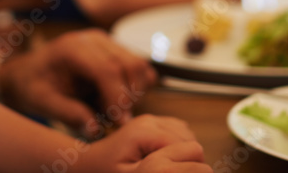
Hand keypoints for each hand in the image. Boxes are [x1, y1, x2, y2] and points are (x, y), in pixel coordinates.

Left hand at [0, 29, 155, 136]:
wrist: (28, 72)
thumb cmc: (33, 86)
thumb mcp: (42, 103)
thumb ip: (68, 114)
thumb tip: (95, 129)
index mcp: (72, 48)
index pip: (107, 70)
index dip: (117, 98)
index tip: (119, 122)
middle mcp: (92, 39)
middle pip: (130, 65)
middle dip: (128, 97)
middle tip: (112, 118)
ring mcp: (106, 41)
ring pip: (139, 66)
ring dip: (133, 92)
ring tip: (108, 106)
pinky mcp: (114, 49)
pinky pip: (138, 67)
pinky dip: (135, 86)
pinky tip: (113, 97)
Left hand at [75, 116, 209, 172]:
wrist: (91, 164)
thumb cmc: (108, 172)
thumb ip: (161, 169)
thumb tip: (196, 164)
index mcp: (146, 132)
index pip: (191, 148)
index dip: (189, 167)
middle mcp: (150, 120)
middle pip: (191, 141)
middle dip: (185, 160)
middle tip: (163, 171)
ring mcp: (151, 119)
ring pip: (188, 136)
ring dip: (182, 153)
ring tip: (162, 165)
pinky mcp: (152, 122)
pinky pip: (180, 133)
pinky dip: (178, 147)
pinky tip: (162, 157)